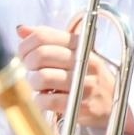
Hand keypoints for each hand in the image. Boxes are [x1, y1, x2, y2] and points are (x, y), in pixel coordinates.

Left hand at [17, 24, 133, 134]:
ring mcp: (84, 83)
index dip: (26, 44)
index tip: (23, 54)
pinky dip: (40, 101)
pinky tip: (46, 99)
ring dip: (34, 84)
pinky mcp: (81, 105)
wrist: (111, 103)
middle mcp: (84, 60)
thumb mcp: (74, 53)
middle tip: (31, 70)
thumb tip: (22, 29)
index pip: (44, 35)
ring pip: (42, 77)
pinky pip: (47, 101)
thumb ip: (48, 40)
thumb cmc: (87, 76)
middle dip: (27, 64)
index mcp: (81, 44)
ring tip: (40, 86)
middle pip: (41, 55)